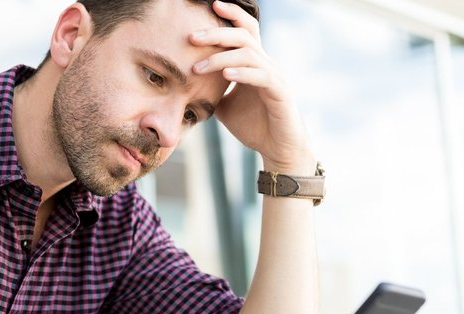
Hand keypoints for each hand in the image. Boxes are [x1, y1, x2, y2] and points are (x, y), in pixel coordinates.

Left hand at [191, 1, 313, 172]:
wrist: (277, 149)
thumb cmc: (253, 126)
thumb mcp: (224, 105)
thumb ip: (211, 91)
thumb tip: (184, 86)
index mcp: (254, 63)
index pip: (245, 30)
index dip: (231, 14)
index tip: (210, 5)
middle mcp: (266, 64)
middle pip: (244, 35)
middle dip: (217, 33)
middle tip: (192, 37)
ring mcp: (274, 77)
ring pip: (249, 54)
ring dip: (221, 58)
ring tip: (198, 67)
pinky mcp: (280, 93)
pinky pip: (261, 76)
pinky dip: (242, 73)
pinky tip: (226, 75)